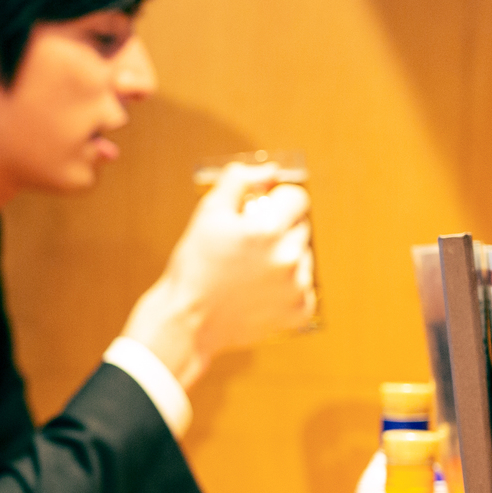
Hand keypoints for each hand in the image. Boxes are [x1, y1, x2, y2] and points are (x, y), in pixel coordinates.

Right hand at [123, 162, 313, 389]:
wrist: (187, 322)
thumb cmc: (194, 268)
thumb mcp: (207, 215)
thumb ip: (238, 182)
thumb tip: (267, 170)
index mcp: (268, 230)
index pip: (297, 198)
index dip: (278, 200)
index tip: (262, 210)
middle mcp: (289, 258)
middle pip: (301, 227)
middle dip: (279, 230)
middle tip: (248, 245)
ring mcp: (297, 287)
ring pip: (304, 256)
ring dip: (285, 257)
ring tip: (251, 271)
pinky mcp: (299, 310)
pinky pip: (304, 287)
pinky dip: (287, 287)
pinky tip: (259, 290)